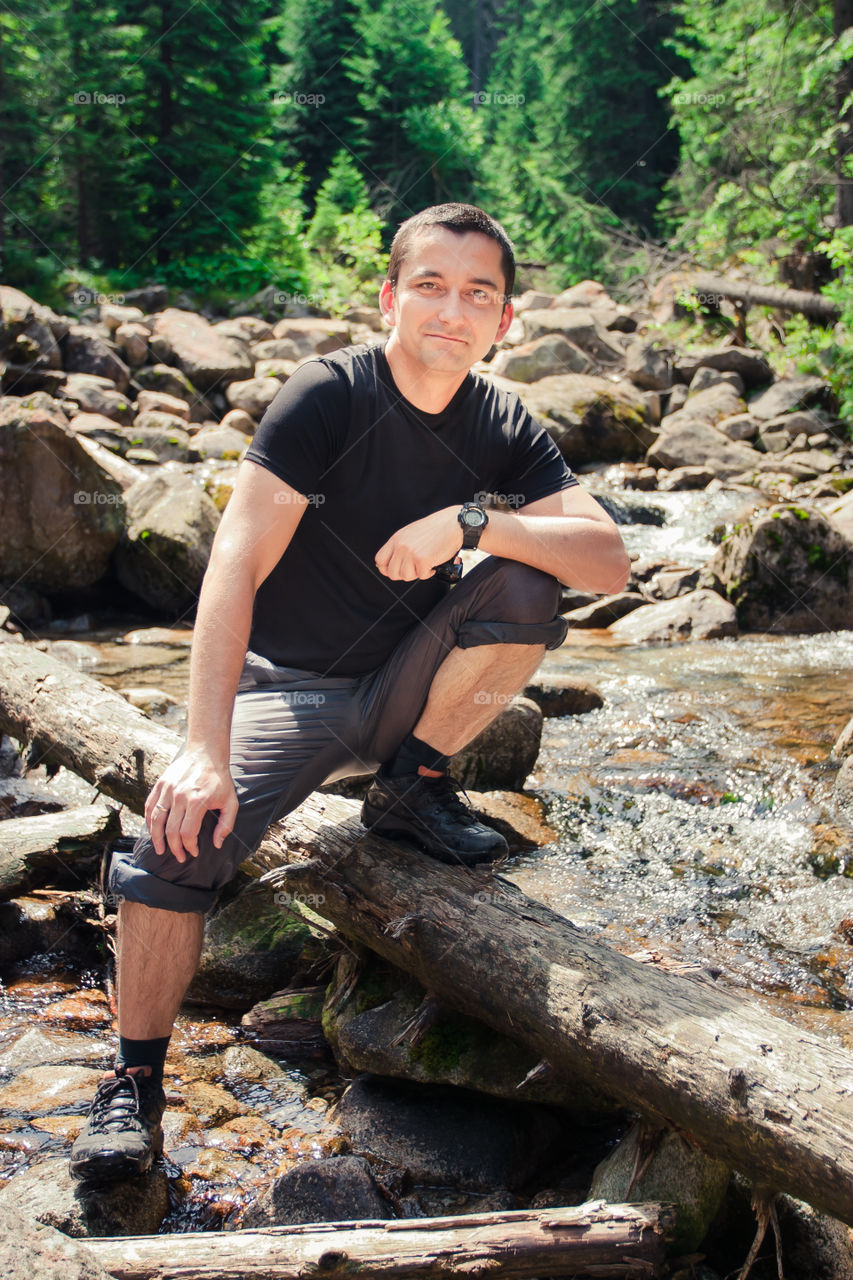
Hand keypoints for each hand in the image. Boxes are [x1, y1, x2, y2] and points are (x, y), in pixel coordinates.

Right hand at [144, 747, 238, 862]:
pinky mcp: (160, 784)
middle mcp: (179, 796)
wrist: (206, 753)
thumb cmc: (220, 780)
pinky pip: (150, 807)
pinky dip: (149, 822)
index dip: (189, 847)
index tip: (193, 853)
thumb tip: (216, 844)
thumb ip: (226, 824)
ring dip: (157, 839)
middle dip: (174, 848)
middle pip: (170, 830)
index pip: (187, 833)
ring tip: (160, 850)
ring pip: (156, 820)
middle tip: (179, 857)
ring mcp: (167, 789)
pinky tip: (153, 832)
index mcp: (197, 801)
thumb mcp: (231, 802)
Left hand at [375, 507, 461, 580]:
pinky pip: (421, 576)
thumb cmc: (436, 529)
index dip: (387, 569)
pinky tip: (433, 564)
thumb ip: (401, 545)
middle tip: (415, 569)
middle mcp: (401, 546)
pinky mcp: (422, 560)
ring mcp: (410, 553)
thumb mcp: (411, 533)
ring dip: (417, 573)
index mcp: (396, 539)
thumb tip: (394, 562)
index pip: (380, 561)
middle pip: (392, 572)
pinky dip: (429, 572)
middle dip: (404, 574)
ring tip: (425, 564)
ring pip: (406, 576)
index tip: (397, 570)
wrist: (452, 523)